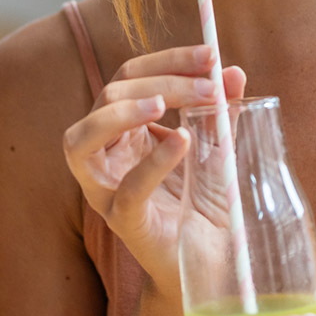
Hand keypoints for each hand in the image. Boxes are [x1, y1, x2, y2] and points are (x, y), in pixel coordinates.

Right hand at [62, 45, 245, 295]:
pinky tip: (184, 143)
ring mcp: (107, 189)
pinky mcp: (122, 222)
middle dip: (161, 80)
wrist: (214, 261)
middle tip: (209, 84)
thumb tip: (233, 71)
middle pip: (110, 95)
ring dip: (121, 112)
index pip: (132, 75)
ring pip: (82, 139)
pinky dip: (153, 163)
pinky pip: (125, 190)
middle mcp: (107, 154)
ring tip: (163, 104)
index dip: (169, 59)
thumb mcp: (217, 147)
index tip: (210, 54)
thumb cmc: (205, 201)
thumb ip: (222, 111)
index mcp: (126, 129)